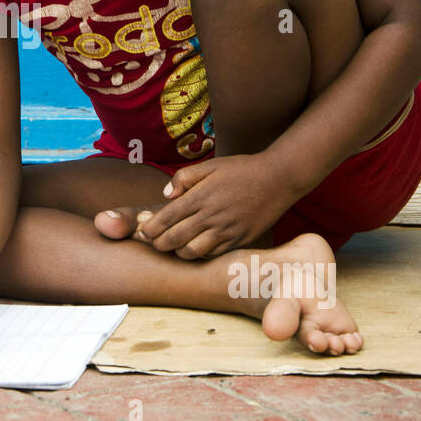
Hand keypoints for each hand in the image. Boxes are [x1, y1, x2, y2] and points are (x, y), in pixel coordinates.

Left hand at [134, 153, 297, 259]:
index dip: (150, 229)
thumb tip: (165, 195)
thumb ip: (183, 178)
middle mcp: (211, 216)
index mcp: (200, 197)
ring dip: (179, 252)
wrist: (278, 179)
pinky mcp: (239, 240)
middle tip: (154, 243)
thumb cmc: (241, 170)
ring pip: (192, 252)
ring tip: (175, 247)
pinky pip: (213, 254)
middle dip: (159, 244)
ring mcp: (226, 231)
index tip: (142, 233)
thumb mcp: (210, 166)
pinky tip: (196, 247)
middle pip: (174, 239)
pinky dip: (200, 254)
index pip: (166, 218)